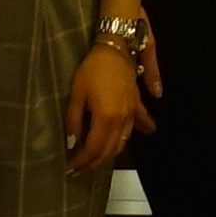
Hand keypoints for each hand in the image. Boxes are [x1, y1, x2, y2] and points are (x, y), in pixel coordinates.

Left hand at [66, 41, 144, 174]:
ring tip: (95, 159)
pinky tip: (145, 134)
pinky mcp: (135, 105)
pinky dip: (133, 135)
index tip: (70, 168)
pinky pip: (135, 126)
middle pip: (109, 151)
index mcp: (105, 118)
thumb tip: (72, 144)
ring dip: (109, 155)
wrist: (116, 47)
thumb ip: (74, 120)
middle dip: (93, 163)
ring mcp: (131, 114)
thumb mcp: (77, 93)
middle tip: (79, 168)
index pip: (93, 149)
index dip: (81, 161)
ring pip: (122, 143)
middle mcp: (121, 121)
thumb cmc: (93, 69)